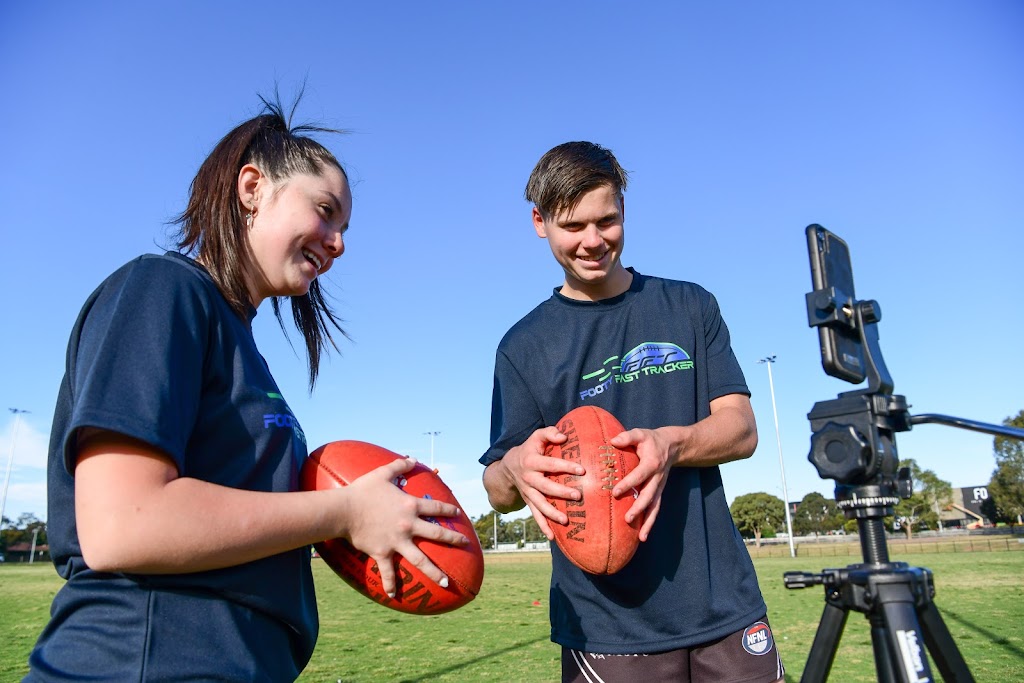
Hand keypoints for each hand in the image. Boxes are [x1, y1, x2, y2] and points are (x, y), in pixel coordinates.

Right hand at [341, 457, 467, 597]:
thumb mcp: (383, 473)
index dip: (449, 510)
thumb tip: (412, 458)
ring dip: (434, 572)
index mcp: (410, 506)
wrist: (344, 510)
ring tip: (446, 582)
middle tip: (465, 544)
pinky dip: (391, 584)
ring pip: (420, 560)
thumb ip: (399, 466)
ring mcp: (397, 542)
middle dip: (453, 539)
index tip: (459, 514)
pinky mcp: (383, 553)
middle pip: (437, 534)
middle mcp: (408, 526)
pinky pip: (388, 572)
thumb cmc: (363, 490)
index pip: (436, 508)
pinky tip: (394, 596)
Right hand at [498, 427, 582, 540]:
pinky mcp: (529, 502)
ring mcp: (528, 492)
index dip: (566, 466)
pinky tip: (552, 537)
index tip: (582, 470)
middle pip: (546, 487)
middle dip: (561, 492)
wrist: (509, 467)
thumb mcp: (536, 436)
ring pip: (539, 505)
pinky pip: (535, 515)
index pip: (551, 464)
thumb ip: (550, 433)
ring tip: (566, 521)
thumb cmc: (530, 449)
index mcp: (532, 461)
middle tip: (577, 495)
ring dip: (552, 514)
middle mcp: (529, 479)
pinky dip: (543, 526)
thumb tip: (564, 436)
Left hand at [610, 427, 680, 541]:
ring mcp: (660, 487)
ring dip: (648, 522)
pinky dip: (650, 523)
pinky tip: (642, 536)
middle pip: (649, 496)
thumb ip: (627, 437)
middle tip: (626, 518)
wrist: (672, 446)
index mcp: (652, 463)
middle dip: (639, 508)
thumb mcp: (640, 434)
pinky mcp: (659, 493)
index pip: (639, 475)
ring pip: (655, 507)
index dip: (628, 484)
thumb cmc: (651, 440)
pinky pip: (655, 509)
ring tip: (640, 537)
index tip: (616, 492)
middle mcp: (658, 478)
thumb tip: (612, 441)